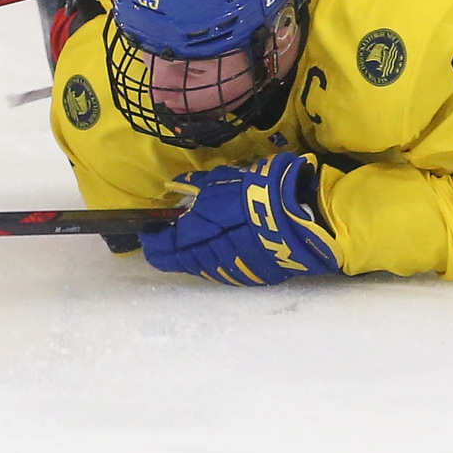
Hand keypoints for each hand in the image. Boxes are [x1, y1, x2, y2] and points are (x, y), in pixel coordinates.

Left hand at [139, 153, 339, 284]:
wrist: (304, 218)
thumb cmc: (263, 191)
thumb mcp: (227, 179)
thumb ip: (199, 186)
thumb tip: (175, 186)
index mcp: (203, 229)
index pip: (169, 243)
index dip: (155, 241)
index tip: (147, 234)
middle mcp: (213, 254)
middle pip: (182, 259)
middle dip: (168, 253)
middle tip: (157, 246)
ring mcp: (234, 266)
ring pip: (202, 267)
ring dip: (188, 259)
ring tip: (179, 250)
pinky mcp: (253, 273)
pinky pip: (222, 271)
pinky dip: (210, 263)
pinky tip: (208, 256)